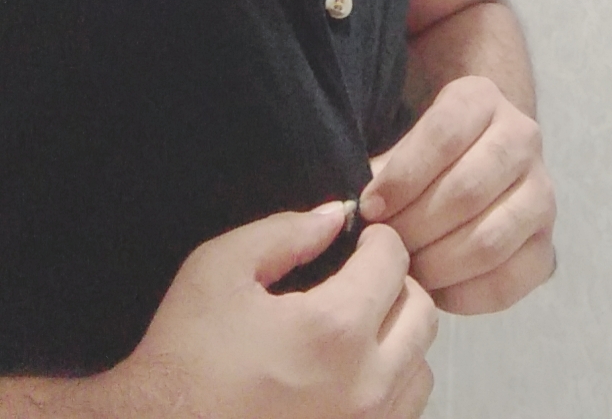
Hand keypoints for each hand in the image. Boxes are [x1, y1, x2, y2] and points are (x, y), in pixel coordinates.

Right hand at [106, 201, 437, 418]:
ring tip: (359, 328)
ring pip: (421, 369)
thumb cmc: (184, 354)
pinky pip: (402, 413)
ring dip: (399, 339)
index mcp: (334, 330)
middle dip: (397, 285)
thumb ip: (285, 232)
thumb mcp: (220, 268)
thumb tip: (336, 215)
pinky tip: (350, 373)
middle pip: (422, 313)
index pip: (394, 261)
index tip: (359, 241)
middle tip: (362, 280)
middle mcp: (364, 387)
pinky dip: (390, 386)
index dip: (377, 240)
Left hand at [360, 76, 555, 314]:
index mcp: (482, 99)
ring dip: (438, 264)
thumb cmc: (427, 158)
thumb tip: (346, 216)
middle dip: (415, 227)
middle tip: (384, 248)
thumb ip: (381, 173)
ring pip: (490, 240)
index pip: (444, 134)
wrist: (481, 161)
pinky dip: (465, 295)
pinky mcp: (547, 246)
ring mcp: (542, 193)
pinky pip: (508, 282)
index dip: (402, 177)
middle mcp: (523, 138)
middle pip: (467, 191)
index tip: (369, 209)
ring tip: (407, 270)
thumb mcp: (405, 145)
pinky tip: (435, 291)